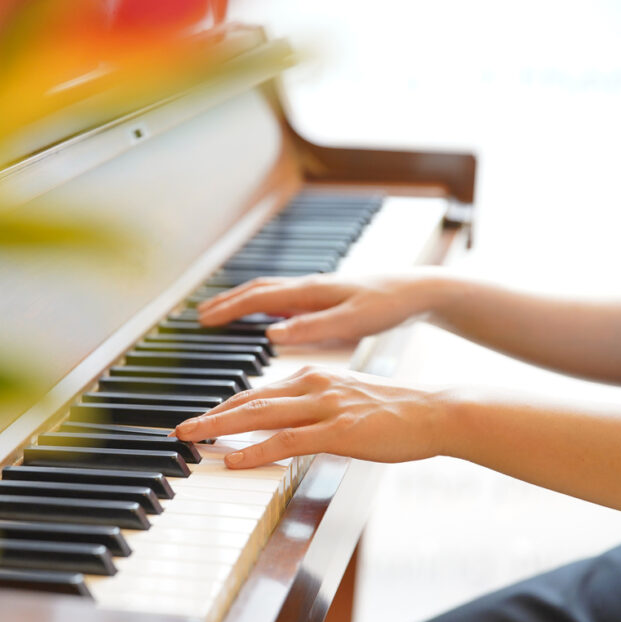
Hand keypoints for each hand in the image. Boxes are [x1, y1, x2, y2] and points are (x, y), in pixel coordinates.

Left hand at [172, 366, 449, 468]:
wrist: (437, 412)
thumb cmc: (396, 411)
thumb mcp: (347, 401)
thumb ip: (316, 408)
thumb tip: (291, 425)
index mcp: (313, 377)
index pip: (258, 393)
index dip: (226, 407)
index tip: (202, 418)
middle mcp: (312, 385)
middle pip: (249, 400)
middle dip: (211, 415)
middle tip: (181, 428)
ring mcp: (324, 406)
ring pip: (259, 415)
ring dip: (220, 427)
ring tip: (192, 438)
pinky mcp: (337, 430)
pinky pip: (286, 441)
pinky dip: (255, 450)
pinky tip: (233, 459)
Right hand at [197, 271, 447, 344]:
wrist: (420, 290)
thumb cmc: (389, 305)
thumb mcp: (352, 322)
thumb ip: (312, 328)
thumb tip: (271, 334)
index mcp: (310, 291)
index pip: (257, 298)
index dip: (228, 309)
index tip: (202, 320)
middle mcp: (309, 287)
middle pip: (257, 291)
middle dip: (226, 302)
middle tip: (200, 315)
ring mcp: (317, 291)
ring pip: (270, 293)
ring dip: (243, 302)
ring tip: (223, 313)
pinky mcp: (327, 298)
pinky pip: (285, 299)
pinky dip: (265, 306)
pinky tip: (268, 319)